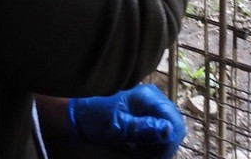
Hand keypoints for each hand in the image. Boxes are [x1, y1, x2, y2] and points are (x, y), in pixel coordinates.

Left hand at [68, 84, 186, 158]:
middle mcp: (153, 99)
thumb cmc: (95, 117)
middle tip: (145, 156)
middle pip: (173, 126)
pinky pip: (156, 133)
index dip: (170, 141)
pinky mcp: (143, 116)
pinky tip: (136, 148)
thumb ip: (144, 128)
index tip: (157, 156)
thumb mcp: (118, 126)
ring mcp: (148, 107)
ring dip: (156, 146)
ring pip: (166, 131)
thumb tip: (169, 131)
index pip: (173, 120)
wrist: (76, 115)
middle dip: (163, 145)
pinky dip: (149, 144)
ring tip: (137, 151)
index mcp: (148, 97)